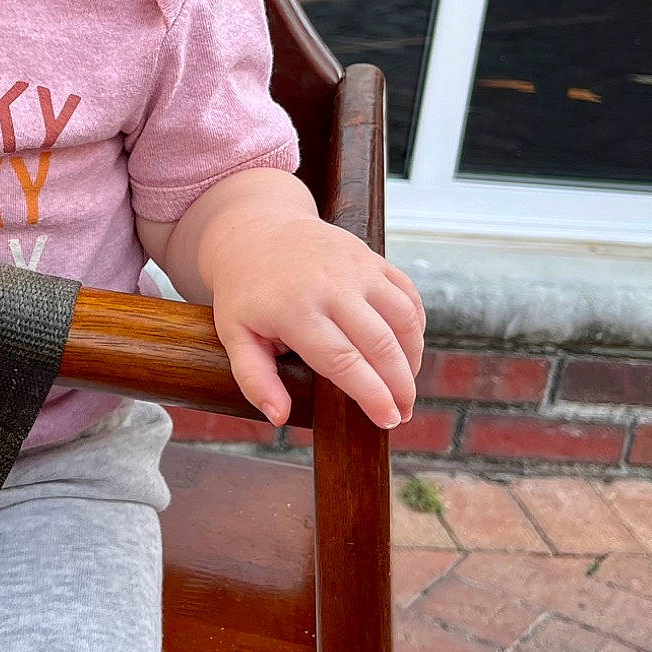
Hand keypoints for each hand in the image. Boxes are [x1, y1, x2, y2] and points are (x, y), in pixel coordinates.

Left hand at [208, 216, 424, 430]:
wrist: (255, 232)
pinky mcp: (371, 257)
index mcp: (294, 310)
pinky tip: (408, 350)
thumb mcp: (235, 335)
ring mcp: (355, 267)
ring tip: (407, 386)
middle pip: (380, 343)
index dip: (372, 394)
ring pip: (403, 318)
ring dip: (412, 357)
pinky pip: (408, 294)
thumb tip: (279, 418)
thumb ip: (254, 379)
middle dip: (399, 385)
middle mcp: (330, 285)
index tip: (389, 419)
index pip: (343, 360)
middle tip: (403, 414)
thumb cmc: (246, 292)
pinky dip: (416, 326)